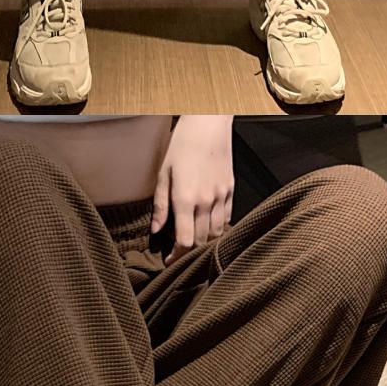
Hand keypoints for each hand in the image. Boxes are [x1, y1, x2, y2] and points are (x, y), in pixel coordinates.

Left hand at [151, 118, 234, 257]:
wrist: (208, 124)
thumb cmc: (182, 144)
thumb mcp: (163, 172)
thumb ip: (160, 204)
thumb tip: (156, 230)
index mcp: (185, 198)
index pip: (185, 241)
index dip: (177, 256)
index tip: (169, 262)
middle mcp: (206, 201)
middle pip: (201, 241)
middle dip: (189, 252)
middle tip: (179, 254)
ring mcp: (221, 196)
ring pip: (216, 233)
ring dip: (205, 243)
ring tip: (193, 244)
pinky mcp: (230, 190)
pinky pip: (226, 218)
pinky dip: (218, 229)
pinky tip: (209, 228)